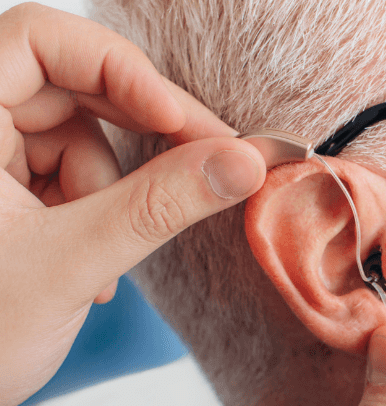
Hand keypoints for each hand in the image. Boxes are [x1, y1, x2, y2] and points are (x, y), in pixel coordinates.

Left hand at [0, 3, 266, 405]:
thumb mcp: (72, 263)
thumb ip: (160, 206)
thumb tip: (242, 163)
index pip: (40, 41)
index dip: (118, 70)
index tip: (179, 123)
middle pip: (71, 85)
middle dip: (141, 132)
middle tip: (211, 165)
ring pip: (78, 134)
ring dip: (113, 191)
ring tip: (102, 260)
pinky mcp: (1, 189)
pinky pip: (70, 172)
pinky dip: (96, 211)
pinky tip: (90, 266)